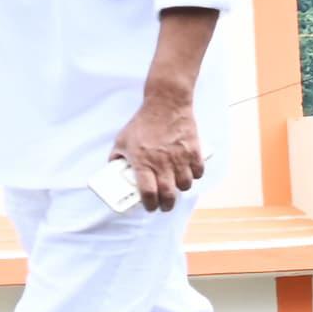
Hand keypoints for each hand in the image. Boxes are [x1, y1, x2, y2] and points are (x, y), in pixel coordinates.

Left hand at [112, 95, 202, 210]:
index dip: (149, 204)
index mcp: (143, 162)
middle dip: (167, 205)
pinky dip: (194, 175)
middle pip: (168, 194)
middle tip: (165, 205)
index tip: (150, 207)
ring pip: (185, 185)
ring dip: (181, 188)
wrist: (165, 104)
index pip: (148, 193)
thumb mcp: (122, 139)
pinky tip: (188, 172)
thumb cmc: (143, 122)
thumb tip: (114, 170)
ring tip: (176, 185)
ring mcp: (180, 158)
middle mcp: (162, 163)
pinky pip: (198, 172)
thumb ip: (117, 157)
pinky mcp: (193, 151)